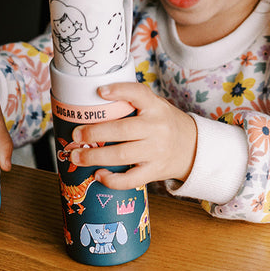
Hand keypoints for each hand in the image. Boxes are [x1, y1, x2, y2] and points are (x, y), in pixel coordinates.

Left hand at [69, 81, 197, 189]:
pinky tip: (98, 175)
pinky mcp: (154, 171)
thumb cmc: (165, 124)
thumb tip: (95, 100)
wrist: (193, 148)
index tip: (100, 91)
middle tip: (76, 135)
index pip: (139, 93)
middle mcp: (157, 128)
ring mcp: (156, 152)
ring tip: (77, 157)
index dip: (119, 91)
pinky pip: (130, 179)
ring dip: (95, 157)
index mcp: (156, 107)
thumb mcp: (156, 106)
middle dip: (94, 133)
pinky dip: (112, 180)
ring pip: (122, 155)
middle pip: (122, 130)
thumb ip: (134, 103)